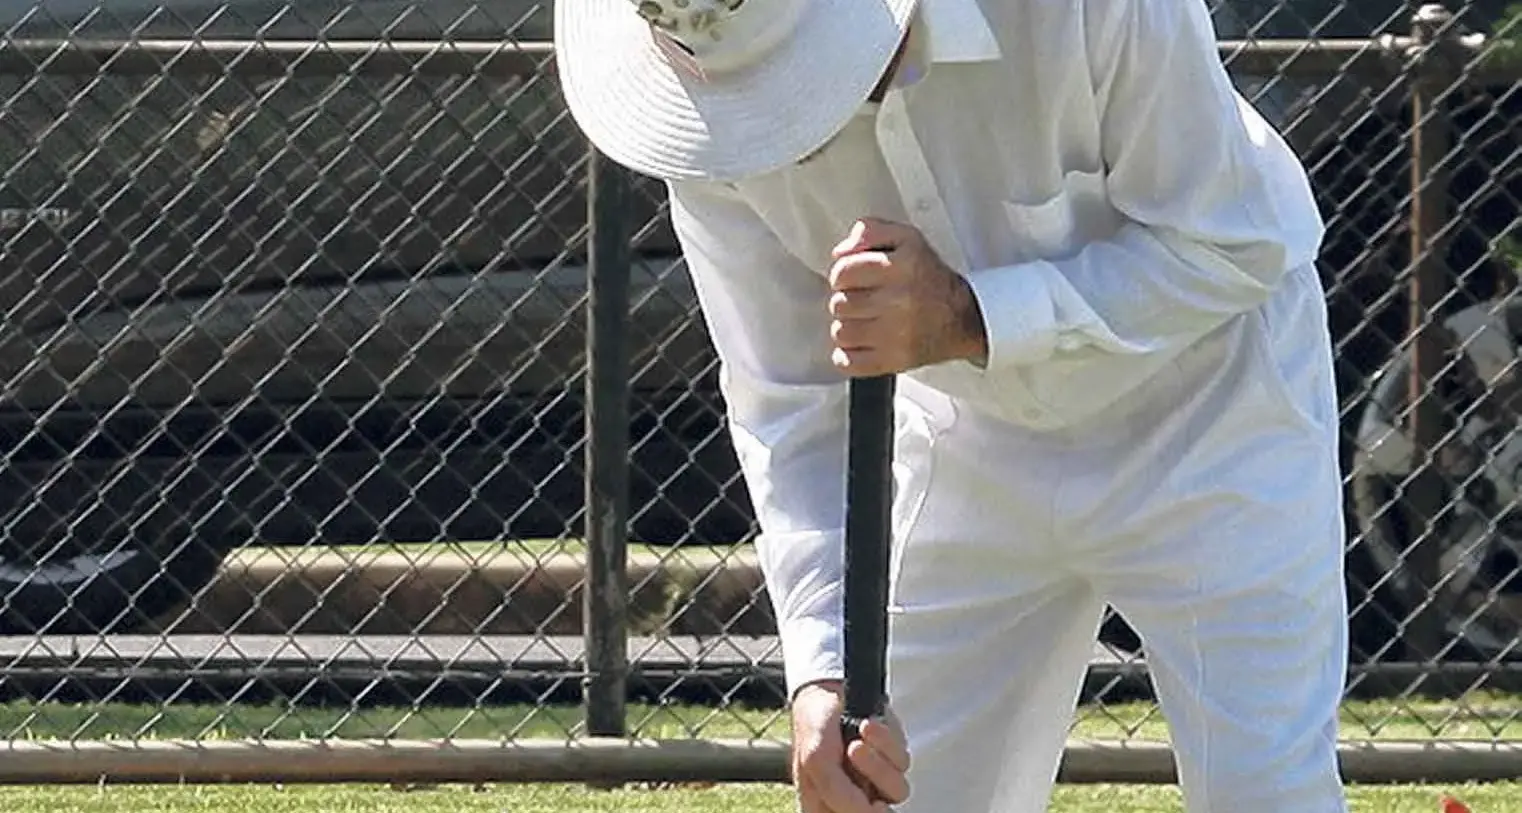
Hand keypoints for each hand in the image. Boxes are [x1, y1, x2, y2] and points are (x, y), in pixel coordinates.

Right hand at [790, 680, 910, 812]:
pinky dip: (885, 743)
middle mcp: (854, 797)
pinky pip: (902, 761)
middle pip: (879, 812)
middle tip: (861, 775)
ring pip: (897, 791)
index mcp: (826, 805)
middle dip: (870, 788)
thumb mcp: (815, 759)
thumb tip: (866, 810)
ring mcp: (875, 780)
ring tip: (856, 744)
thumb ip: (836, 791)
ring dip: (876, 764)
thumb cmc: (814, 726)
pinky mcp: (892, 761)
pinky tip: (867, 728)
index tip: (869, 805)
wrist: (830, 691)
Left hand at [828, 218, 987, 375]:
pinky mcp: (894, 361)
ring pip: (840, 333)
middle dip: (846, 301)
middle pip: (839, 304)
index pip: (843, 272)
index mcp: (902, 266)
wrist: (964, 318)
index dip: (841, 275)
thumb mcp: (907, 240)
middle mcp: (900, 300)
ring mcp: (897, 334)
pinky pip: (848, 362)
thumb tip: (841, 252)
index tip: (851, 279)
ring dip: (847, 328)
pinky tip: (862, 344)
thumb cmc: (929, 279)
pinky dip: (848, 356)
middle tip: (863, 301)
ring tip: (865, 322)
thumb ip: (871, 232)